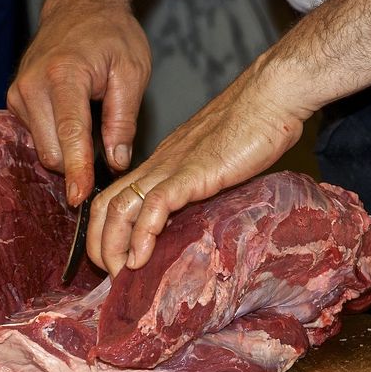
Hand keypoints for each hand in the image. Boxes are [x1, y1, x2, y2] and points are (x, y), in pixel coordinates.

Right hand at [7, 0, 150, 205]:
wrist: (80, 7)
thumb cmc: (110, 34)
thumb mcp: (131, 72)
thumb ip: (123, 120)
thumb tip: (116, 163)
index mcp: (63, 76)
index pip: (70, 135)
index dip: (77, 171)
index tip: (81, 198)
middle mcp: (32, 86)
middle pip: (51, 152)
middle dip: (78, 167)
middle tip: (107, 165)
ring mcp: (19, 94)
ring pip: (43, 149)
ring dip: (69, 155)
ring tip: (95, 138)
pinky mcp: (15, 102)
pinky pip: (37, 138)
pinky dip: (58, 143)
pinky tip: (77, 132)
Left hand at [87, 54, 312, 275]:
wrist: (272, 95)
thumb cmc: (256, 125)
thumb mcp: (222, 164)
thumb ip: (207, 185)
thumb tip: (205, 214)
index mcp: (164, 163)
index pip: (116, 196)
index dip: (104, 230)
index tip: (115, 259)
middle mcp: (159, 165)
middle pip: (106, 204)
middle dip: (98, 244)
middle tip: (109, 276)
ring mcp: (173, 168)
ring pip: (120, 207)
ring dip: (113, 247)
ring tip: (119, 275)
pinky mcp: (192, 173)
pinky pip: (155, 205)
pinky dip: (142, 236)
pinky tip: (140, 259)